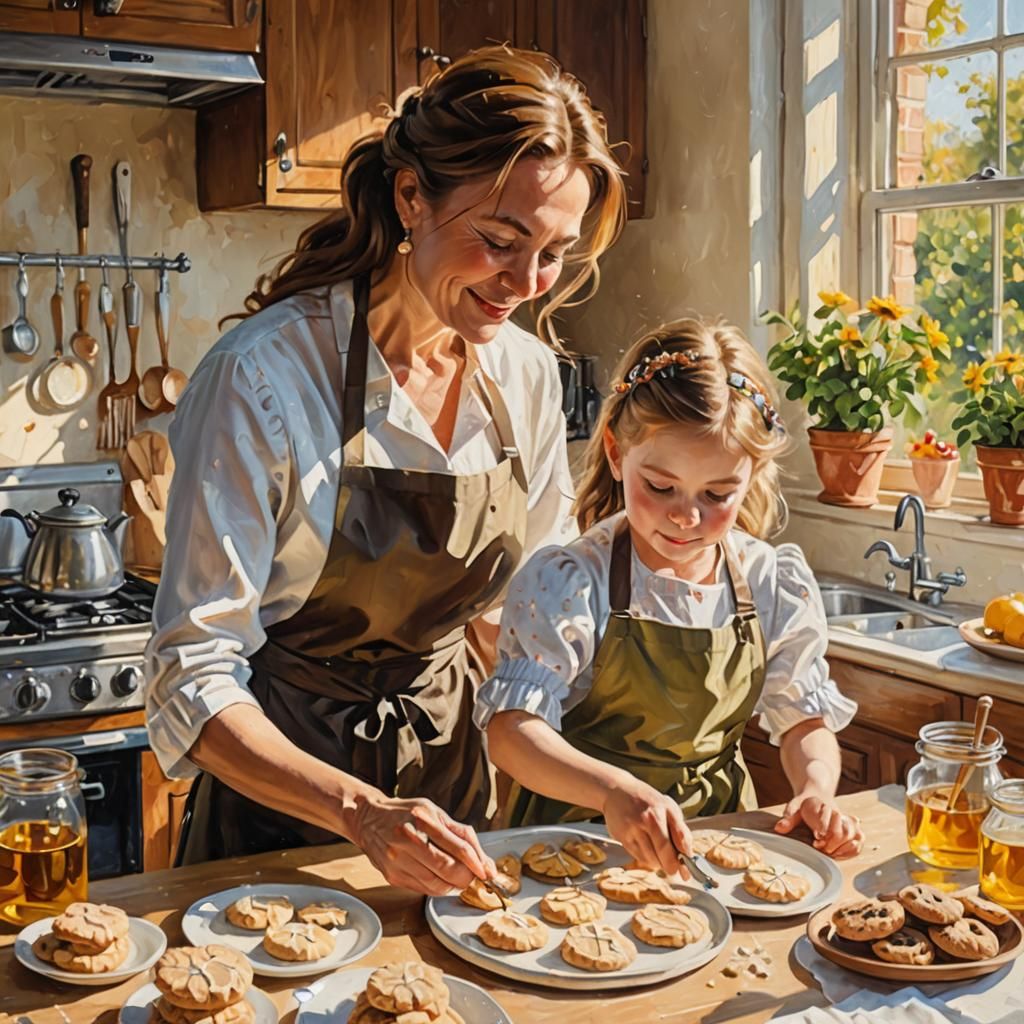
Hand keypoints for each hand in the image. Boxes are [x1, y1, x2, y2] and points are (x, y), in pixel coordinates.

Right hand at [348, 794, 495, 895]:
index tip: (486, 871)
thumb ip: (460, 834)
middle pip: (447, 869)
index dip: (476, 863)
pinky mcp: (392, 876)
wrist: (368, 819)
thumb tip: (484, 861)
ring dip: (453, 885)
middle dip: (466, 877)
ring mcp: (397, 861)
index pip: (457, 847)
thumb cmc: (404, 813)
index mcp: (422, 819)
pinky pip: (423, 889)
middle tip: (473, 875)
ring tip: (457, 876)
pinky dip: (437, 887)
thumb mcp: (434, 812)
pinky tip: (439, 877)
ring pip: (436, 885)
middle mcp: (407, 840)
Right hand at [601, 774, 691, 876]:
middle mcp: (649, 819)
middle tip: (674, 870)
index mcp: (664, 810)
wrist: (617, 790)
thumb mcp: (668, 807)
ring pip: (651, 860)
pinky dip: (646, 859)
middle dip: (671, 866)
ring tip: (657, 853)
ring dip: (658, 863)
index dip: (686, 858)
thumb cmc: (646, 800)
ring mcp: (634, 828)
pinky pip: (639, 858)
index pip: (681, 839)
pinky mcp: (622, 837)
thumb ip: (679, 829)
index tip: (688, 870)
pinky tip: (646, 848)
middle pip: (665, 853)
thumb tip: (688, 853)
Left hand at [775, 792, 862, 858]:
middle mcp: (839, 813)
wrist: (818, 795)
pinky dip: (852, 850)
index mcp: (824, 806)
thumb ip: (788, 818)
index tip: (816, 836)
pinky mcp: (854, 830)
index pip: (829, 819)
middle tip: (819, 845)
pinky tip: (839, 854)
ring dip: (842, 847)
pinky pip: (860, 841)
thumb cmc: (805, 804)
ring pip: (855, 836)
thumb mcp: (794, 807)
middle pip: (844, 831)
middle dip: (832, 842)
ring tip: (828, 850)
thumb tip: (779, 828)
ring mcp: (848, 822)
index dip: (823, 829)